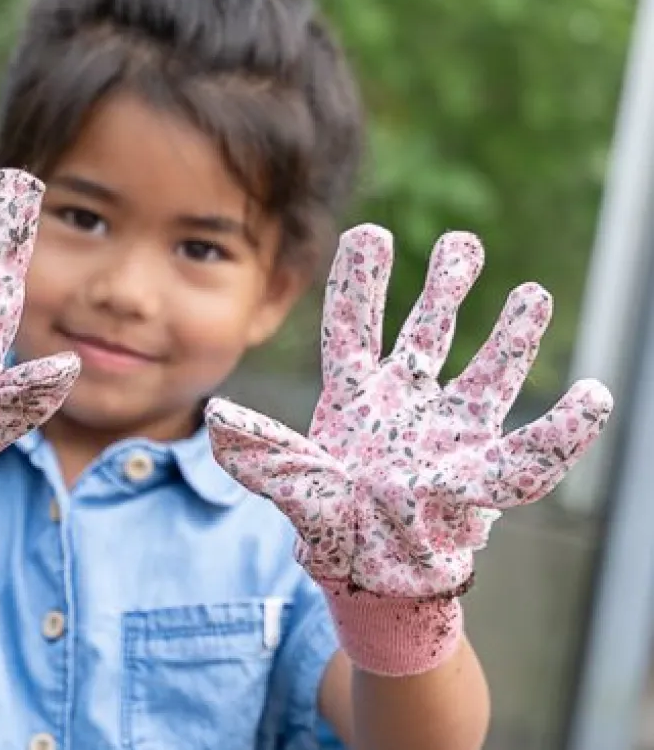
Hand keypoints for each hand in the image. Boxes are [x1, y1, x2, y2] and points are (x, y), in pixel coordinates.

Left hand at [207, 226, 611, 598]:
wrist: (374, 579)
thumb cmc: (332, 529)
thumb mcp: (296, 487)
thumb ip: (264, 455)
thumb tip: (219, 418)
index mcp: (352, 397)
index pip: (354, 326)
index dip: (361, 282)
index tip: (371, 232)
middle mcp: (403, 402)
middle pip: (426, 333)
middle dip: (444, 288)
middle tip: (463, 242)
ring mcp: (445, 430)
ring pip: (483, 372)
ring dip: (510, 337)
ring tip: (533, 293)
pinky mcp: (480, 468)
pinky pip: (529, 450)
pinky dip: (563, 431)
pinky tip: (592, 399)